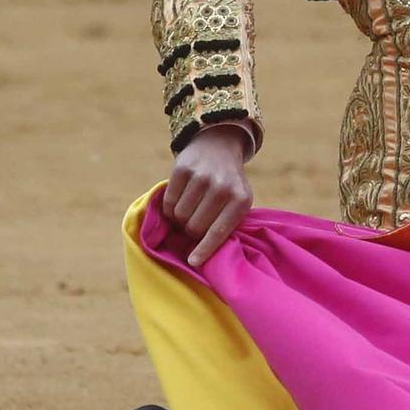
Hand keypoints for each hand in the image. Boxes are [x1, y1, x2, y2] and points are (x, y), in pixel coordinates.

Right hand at [162, 124, 253, 266]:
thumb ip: (227, 223)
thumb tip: (203, 255)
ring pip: (179, 216)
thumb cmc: (229, 184)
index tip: (193, 262)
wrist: (218, 147)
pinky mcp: (182, 169)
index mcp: (241, 199)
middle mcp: (222, 187)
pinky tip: (179, 201)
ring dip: (180, 219)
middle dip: (191, 231)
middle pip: (195, 227)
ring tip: (189, 211)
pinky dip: (170, 207)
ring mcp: (202, 176)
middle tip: (194, 224)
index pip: (219, 232)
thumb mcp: (238, 201)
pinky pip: (168, 201)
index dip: (205, 249)